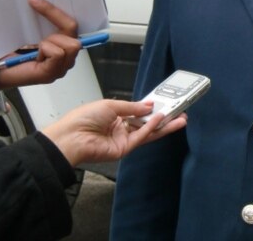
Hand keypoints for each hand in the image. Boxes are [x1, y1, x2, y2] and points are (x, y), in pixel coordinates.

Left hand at [0, 0, 80, 88]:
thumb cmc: (12, 53)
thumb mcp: (31, 34)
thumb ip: (42, 23)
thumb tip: (37, 0)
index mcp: (63, 44)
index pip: (71, 23)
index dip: (54, 10)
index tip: (33, 0)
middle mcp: (67, 56)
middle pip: (74, 30)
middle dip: (57, 25)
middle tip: (39, 35)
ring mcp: (62, 67)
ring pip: (71, 44)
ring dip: (51, 42)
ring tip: (37, 50)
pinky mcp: (53, 73)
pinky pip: (58, 54)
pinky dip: (45, 51)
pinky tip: (36, 59)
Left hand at [41, 99, 186, 165]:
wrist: (71, 137)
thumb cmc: (84, 118)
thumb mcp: (111, 105)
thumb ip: (133, 107)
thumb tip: (150, 105)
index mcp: (116, 115)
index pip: (139, 111)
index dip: (152, 107)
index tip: (167, 102)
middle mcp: (121, 128)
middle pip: (147, 122)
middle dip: (164, 117)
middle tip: (180, 111)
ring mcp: (124, 139)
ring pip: (149, 132)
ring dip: (165, 125)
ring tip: (181, 118)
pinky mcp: (124, 149)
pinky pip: (141, 137)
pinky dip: (152, 128)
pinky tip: (162, 120)